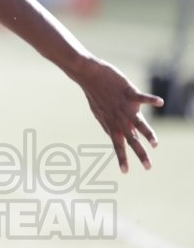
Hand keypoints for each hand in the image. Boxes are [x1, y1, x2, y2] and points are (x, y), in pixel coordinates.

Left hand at [76, 58, 163, 172]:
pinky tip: (160, 103)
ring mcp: (125, 106)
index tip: (125, 172)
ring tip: (155, 143)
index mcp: (112, 124)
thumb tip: (115, 136)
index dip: (121, 158)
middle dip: (141, 154)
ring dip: (148, 133)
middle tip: (148, 167)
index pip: (117, 145)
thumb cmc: (95, 95)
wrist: (88, 75)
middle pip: (132, 139)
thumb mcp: (100, 113)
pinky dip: (151, 100)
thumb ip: (109, 125)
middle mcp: (119, 118)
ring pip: (139, 122)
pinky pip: (141, 97)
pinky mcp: (128, 93)